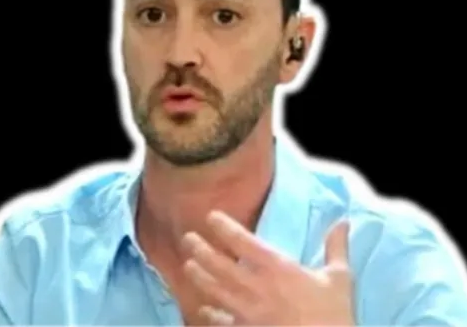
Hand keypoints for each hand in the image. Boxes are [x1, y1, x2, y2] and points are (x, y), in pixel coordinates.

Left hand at [181, 211, 354, 325]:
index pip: (245, 243)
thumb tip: (343, 221)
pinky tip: (202, 310)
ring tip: (187, 266)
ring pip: (217, 292)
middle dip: (203, 251)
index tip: (211, 216)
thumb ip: (336, 247)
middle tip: (187, 238)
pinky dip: (211, 316)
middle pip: (222, 266)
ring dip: (200, 278)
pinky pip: (224, 324)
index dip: (226, 228)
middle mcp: (258, 288)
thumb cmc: (334, 316)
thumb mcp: (339, 278)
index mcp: (278, 270)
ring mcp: (249, 314)